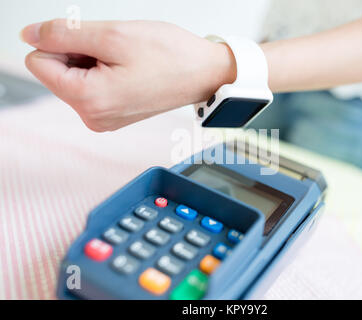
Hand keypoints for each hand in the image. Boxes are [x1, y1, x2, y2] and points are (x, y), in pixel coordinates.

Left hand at [21, 20, 235, 130]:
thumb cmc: (170, 56)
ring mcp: (103, 119)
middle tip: (115, 52)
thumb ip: (63, 33)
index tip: (96, 44)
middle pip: (55, 72)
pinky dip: (102, 72)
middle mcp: (93, 117)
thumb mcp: (113, 34)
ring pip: (73, 78)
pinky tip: (127, 70)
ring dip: (92, 61)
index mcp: (89, 101)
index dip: (62, 43)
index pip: (38, 62)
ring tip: (125, 62)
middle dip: (79, 53)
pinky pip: (90, 88)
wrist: (204, 73)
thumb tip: (30, 35)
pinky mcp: (112, 115)